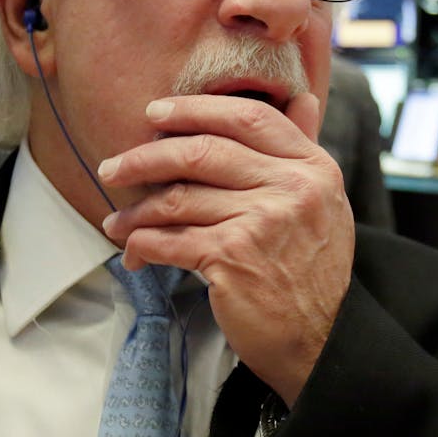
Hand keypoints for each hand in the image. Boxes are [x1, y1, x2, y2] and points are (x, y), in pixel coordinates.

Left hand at [97, 92, 355, 405]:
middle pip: (202, 152)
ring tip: (115, 221)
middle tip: (113, 168)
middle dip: (145, 157)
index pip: (248, 118)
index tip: (155, 113)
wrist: (321, 340)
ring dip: (135, 211)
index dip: (195, 109)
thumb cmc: (311, 270)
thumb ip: (303, 149)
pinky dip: (141, 245)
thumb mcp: (324, 202)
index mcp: (313, 167)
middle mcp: (292, 189)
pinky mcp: (232, 258)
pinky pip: (168, 240)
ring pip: (177, 199)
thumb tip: (301, 97)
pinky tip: (132, 251)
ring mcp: (262, 223)